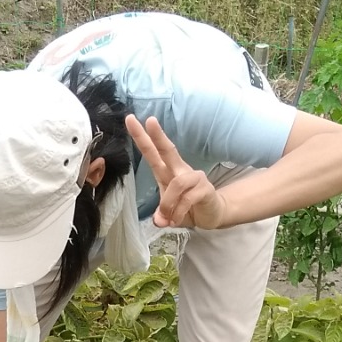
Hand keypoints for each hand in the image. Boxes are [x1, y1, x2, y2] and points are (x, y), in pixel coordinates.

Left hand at [124, 114, 225, 230]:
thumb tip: (159, 221)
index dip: (142, 137)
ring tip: (167, 217)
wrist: (211, 214)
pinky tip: (177, 220)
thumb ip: (160, 215)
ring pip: (177, 184)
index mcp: (166, 171)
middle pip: (168, 150)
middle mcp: (180, 170)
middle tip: (149, 120)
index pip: (153, 152)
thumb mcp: (168, 213)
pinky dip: (179, 212)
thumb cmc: (186, 208)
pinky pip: (188, 198)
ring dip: (168, 203)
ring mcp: (194, 177)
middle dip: (158, 136)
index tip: (130, 120)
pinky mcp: (205, 188)